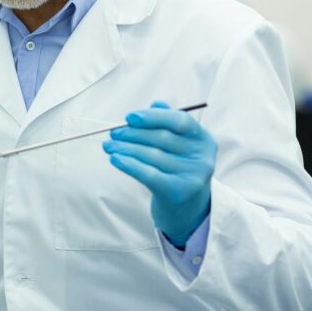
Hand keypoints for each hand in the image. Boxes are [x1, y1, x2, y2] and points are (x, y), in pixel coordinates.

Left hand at [103, 101, 216, 246]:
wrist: (186, 207)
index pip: (179, 120)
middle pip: (162, 138)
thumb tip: (156, 103)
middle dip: (133, 134)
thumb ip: (167, 121)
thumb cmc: (175, 166)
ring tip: (108, 146)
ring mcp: (193, 175)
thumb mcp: (176, 144)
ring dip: (125, 148)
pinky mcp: (179, 191)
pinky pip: (149, 174)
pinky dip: (129, 165)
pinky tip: (115, 159)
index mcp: (203, 139)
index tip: (129, 117)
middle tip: (113, 133)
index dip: (153, 116)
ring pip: (151, 156)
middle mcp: (202, 156)